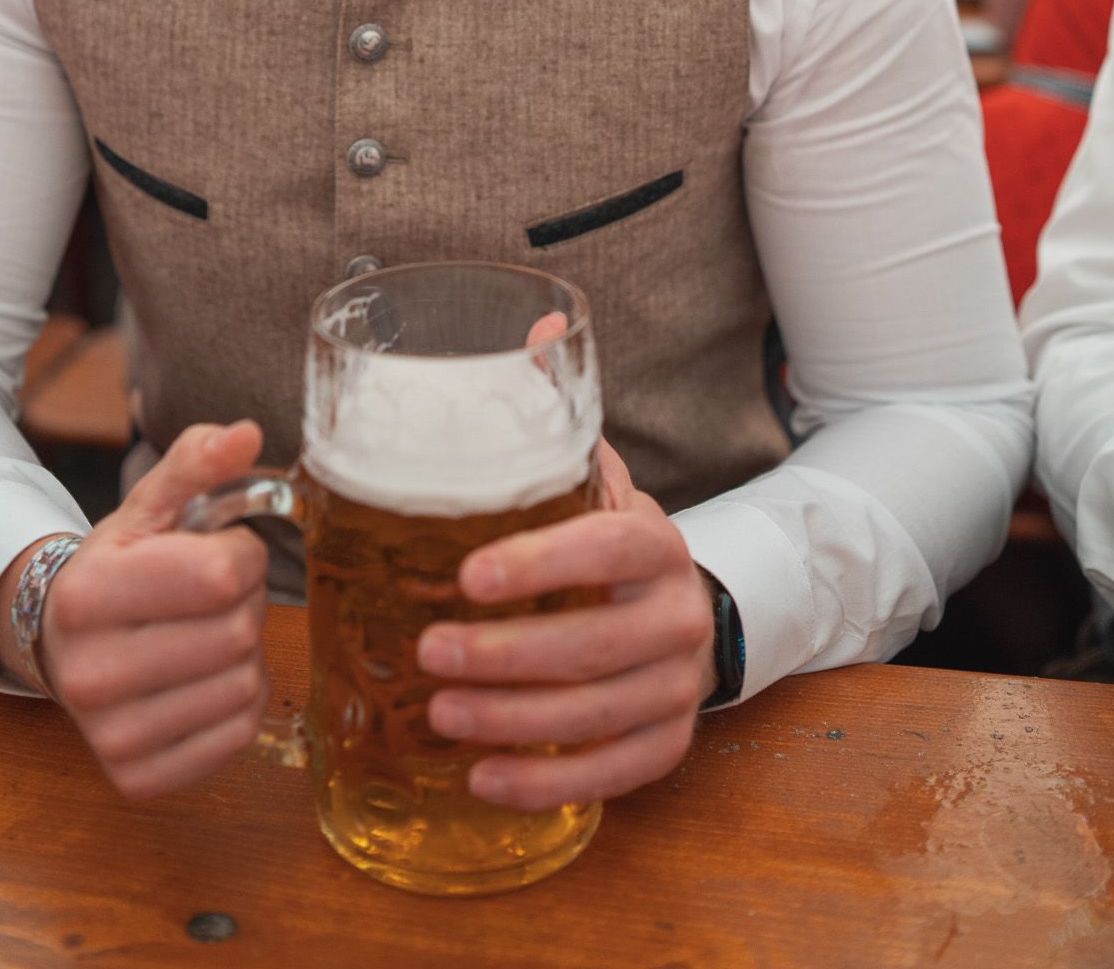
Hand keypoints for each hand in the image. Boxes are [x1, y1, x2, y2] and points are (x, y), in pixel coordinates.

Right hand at [40, 420, 269, 799]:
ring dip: (244, 652)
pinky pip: (237, 735)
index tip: (219, 552)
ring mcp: (109, 735)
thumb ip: (198, 463)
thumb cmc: (120, 568)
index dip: (241, 555)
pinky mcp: (136, 777)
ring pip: (244, 685)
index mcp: (88, 595)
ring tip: (204, 634)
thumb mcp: (151, 507)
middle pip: (237, 633)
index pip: (221, 575)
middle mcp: (89, 673)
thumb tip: (248, 434)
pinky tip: (203, 679)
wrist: (64, 643)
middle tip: (213, 597)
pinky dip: (238, 702)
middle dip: (244, 603)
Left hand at [418, 439, 715, 808]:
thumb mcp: (596, 479)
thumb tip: (537, 331)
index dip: (540, 562)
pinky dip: (547, 783)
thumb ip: (559, 416)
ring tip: (441, 713)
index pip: (606, 549)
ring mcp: (677, 684)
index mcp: (655, 543)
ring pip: (598, 713)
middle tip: (429, 651)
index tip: (468, 575)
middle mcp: (676, 615)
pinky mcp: (669, 742)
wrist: (684, 608)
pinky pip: (615, 773)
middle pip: (594, 644)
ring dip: (513, 720)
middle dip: (505, 655)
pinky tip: (484, 778)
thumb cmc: (611, 545)